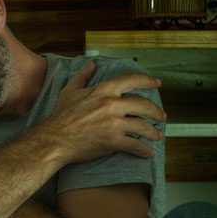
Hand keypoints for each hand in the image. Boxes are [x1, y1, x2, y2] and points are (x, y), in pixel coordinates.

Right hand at [45, 61, 165, 164]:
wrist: (54, 140)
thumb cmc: (60, 117)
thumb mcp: (70, 91)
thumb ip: (82, 76)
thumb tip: (91, 65)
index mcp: (103, 90)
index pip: (132, 80)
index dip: (148, 81)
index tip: (157, 84)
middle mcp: (111, 104)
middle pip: (144, 105)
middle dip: (156, 112)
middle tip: (161, 116)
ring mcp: (113, 123)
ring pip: (143, 126)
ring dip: (154, 132)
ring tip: (157, 136)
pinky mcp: (113, 141)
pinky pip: (135, 145)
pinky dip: (145, 150)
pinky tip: (149, 153)